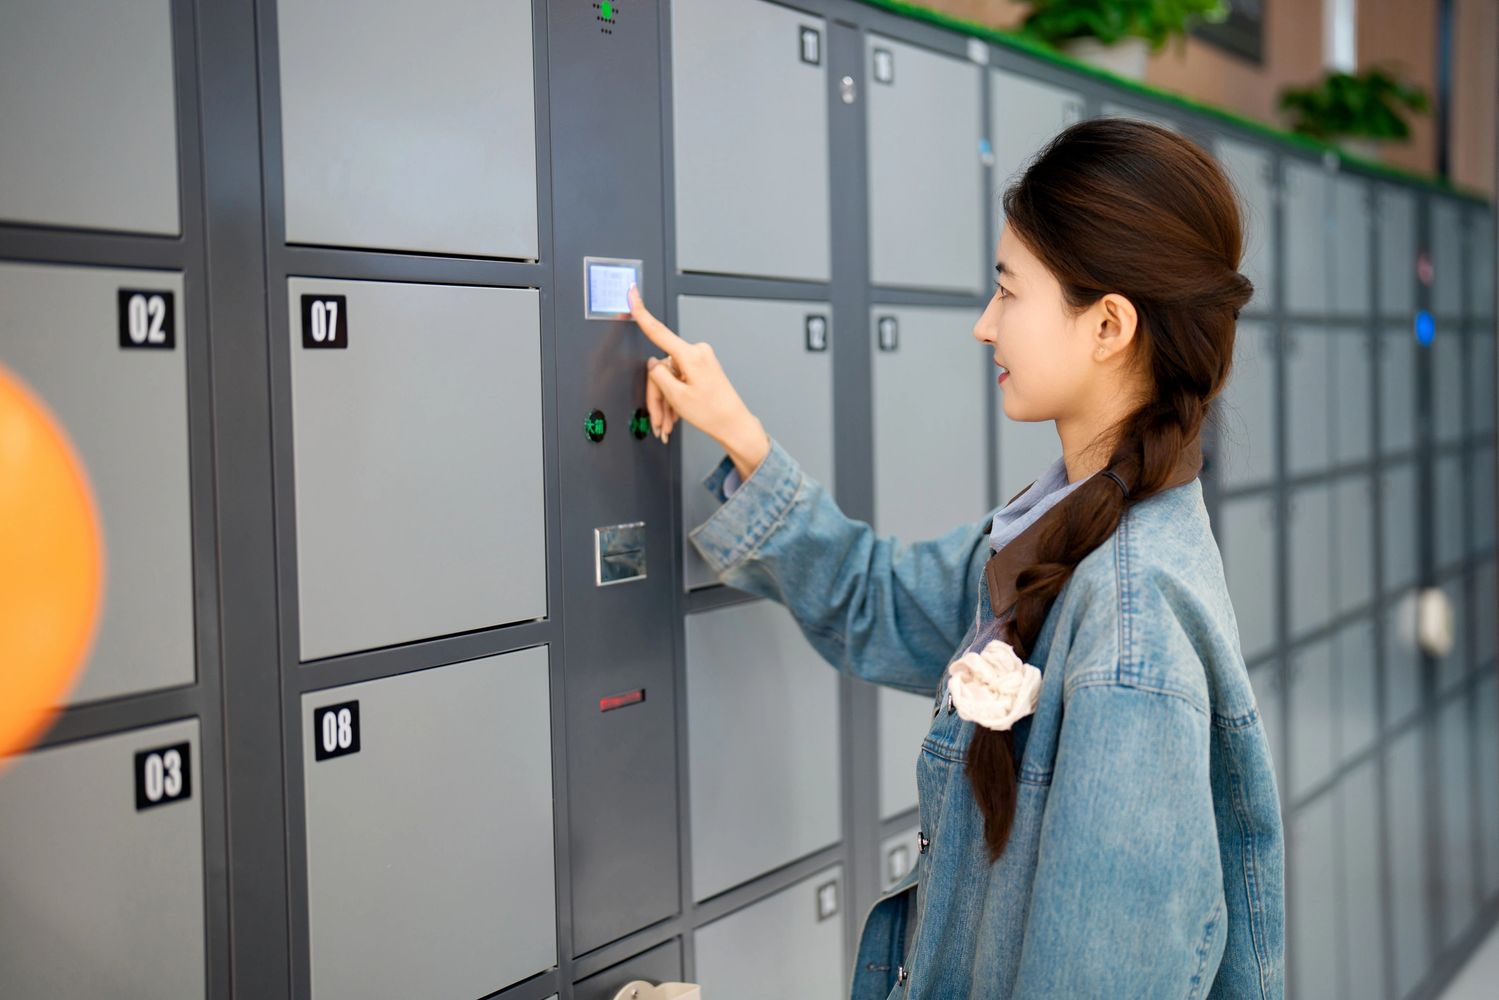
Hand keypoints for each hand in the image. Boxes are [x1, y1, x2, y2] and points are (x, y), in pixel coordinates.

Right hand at [628, 283, 769, 481]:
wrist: (734, 424)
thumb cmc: (712, 413)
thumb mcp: (677, 397)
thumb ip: (659, 376)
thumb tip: (652, 363)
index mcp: (691, 355)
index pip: (658, 331)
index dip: (641, 312)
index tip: (632, 293)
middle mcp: (697, 352)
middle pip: (662, 369)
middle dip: (658, 395)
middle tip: (660, 421)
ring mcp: (701, 359)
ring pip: (670, 377)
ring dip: (666, 401)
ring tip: (669, 423)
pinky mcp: (702, 367)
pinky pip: (679, 379)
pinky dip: (675, 397)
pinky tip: (677, 414)